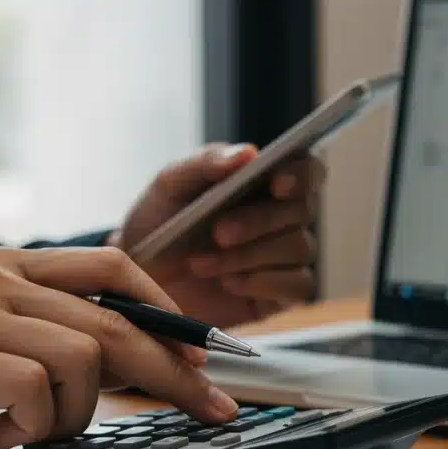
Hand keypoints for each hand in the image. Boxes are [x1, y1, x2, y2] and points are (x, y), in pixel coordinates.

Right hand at [0, 247, 238, 448]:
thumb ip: (48, 339)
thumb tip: (128, 363)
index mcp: (11, 267)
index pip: (116, 268)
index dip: (168, 312)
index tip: (201, 356)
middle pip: (117, 319)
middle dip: (174, 370)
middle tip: (209, 408)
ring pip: (86, 355)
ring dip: (79, 412)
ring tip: (37, 433)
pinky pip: (36, 388)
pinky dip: (36, 425)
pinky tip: (0, 437)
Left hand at [112, 143, 325, 326]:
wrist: (140, 278)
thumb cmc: (160, 224)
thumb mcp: (170, 186)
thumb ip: (205, 164)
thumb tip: (248, 153)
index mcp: (265, 182)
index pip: (307, 170)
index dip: (302, 174)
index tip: (278, 183)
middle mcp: (283, 218)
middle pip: (301, 210)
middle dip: (260, 220)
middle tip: (218, 232)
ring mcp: (285, 258)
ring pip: (298, 248)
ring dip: (248, 255)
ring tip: (201, 263)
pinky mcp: (281, 295)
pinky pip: (298, 286)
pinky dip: (263, 283)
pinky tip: (229, 283)